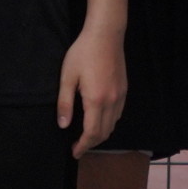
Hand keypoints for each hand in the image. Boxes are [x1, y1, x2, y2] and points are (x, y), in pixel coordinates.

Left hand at [58, 25, 127, 155]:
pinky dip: (109, 123)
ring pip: (113, 124)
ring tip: (87, 136)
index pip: (91, 132)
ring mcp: (120, 95)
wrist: (106, 35)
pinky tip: (99, 119)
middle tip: (77, 147)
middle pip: (104, 132)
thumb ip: (65, 103)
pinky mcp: (124, 89)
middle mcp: (111, 101)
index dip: (83, 146)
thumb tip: (63, 125)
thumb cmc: (83, 53)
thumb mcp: (67, 77)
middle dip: (91, 143)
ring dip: (100, 134)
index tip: (74, 152)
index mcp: (96, 100)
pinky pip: (118, 114)